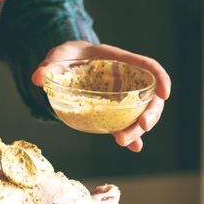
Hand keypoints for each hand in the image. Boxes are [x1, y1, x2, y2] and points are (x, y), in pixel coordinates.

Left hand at [31, 41, 170, 152]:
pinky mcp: (114, 111)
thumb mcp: (60, 54)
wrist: (68, 63)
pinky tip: (133, 148)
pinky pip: (127, 124)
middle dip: (150, 114)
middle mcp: (127, 80)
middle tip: (141, 128)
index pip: (148, 66)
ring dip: (137, 130)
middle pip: (150, 97)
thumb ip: (51, 63)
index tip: (165, 93)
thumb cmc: (69, 55)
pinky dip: (132, 137)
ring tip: (123, 142)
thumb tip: (38, 77)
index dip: (161, 79)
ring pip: (141, 114)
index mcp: (121, 60)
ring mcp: (123, 97)